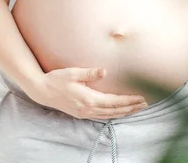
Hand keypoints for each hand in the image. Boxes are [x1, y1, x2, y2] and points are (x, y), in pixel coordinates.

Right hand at [25, 67, 148, 119]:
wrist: (41, 90)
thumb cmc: (57, 79)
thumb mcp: (72, 73)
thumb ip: (89, 73)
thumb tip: (104, 71)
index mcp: (89, 98)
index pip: (114, 101)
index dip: (129, 101)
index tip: (141, 98)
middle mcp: (88, 108)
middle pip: (115, 110)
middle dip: (131, 107)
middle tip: (146, 104)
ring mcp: (85, 112)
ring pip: (109, 115)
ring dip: (124, 112)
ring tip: (137, 108)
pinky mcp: (81, 113)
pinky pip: (101, 116)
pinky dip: (113, 115)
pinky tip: (119, 112)